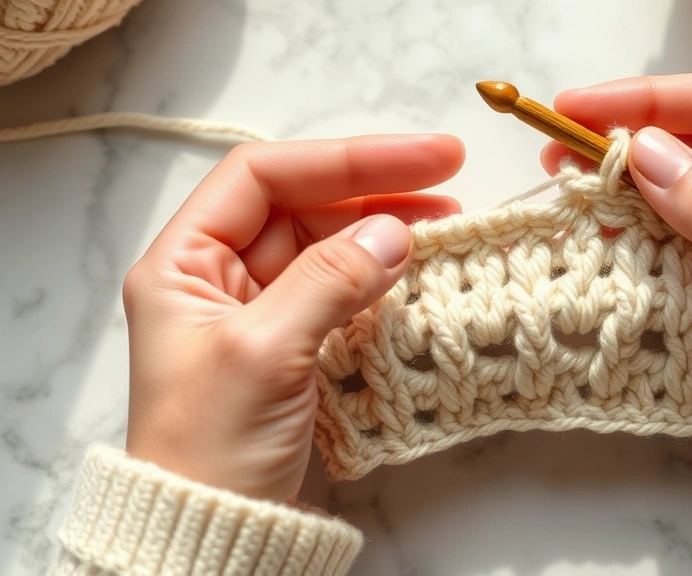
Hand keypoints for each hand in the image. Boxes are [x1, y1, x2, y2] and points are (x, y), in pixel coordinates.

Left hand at [123, 135, 464, 502]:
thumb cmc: (210, 449)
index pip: (265, 177)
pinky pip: (344, 292)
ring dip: (385, 232)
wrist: (215, 534)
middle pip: (304, 205)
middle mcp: (220, 277)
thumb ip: (328, 282)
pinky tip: (420, 272)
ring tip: (447, 226)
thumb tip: (395, 231)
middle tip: (450, 183)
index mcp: (185, 263)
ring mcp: (262, 311)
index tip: (423, 159)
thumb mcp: (265, 353)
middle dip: (374, 191)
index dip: (346, 159)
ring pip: (330, 246)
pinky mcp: (297, 344)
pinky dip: (384, 279)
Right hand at [542, 72, 691, 498]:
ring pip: (691, 194)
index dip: (651, 101)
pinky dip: (648, 234)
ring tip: (572, 191)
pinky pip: (690, 241)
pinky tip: (609, 234)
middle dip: (632, 143)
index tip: (578, 110)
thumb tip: (643, 152)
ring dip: (633, 189)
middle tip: (559, 154)